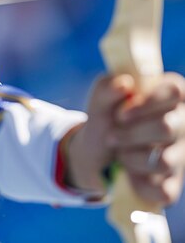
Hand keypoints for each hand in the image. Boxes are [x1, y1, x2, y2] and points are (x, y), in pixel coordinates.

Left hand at [65, 73, 184, 204]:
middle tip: (111, 137)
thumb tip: (124, 84)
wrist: (98, 150)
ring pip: (163, 160)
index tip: (121, 115)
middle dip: (131, 134)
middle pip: (167, 127)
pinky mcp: (173, 183)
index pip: (175, 91)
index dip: (147, 103)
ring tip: (118, 152)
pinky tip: (128, 173)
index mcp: (169, 94)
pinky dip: (137, 182)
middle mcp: (182, 123)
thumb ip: (107, 87)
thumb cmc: (106, 116)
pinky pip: (162, 190)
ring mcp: (181, 154)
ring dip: (130, 157)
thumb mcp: (100, 99)